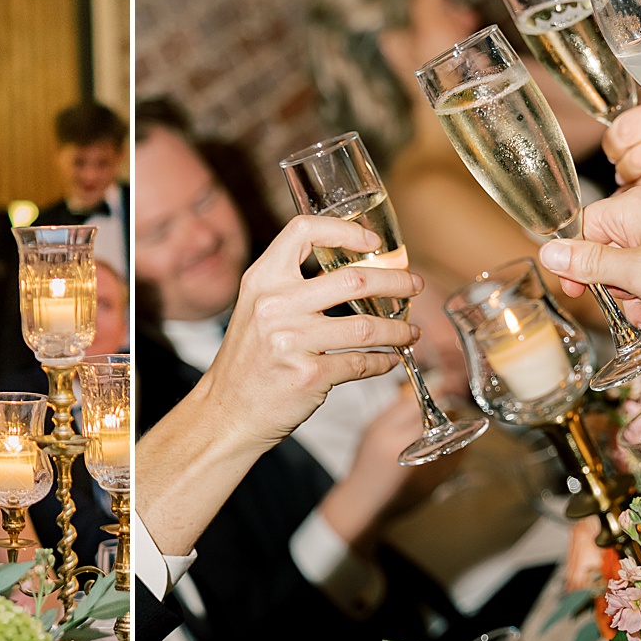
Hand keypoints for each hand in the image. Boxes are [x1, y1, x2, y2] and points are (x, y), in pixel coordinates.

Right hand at [196, 214, 423, 454]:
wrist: (227, 411)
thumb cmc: (248, 360)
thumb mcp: (256, 309)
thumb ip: (291, 286)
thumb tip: (353, 270)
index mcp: (262, 280)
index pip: (303, 230)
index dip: (344, 229)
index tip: (373, 242)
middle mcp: (275, 305)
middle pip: (354, 279)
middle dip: (396, 281)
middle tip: (414, 285)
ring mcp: (292, 341)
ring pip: (367, 326)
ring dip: (399, 329)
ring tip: (411, 331)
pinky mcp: (309, 375)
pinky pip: (361, 363)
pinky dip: (383, 362)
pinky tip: (390, 360)